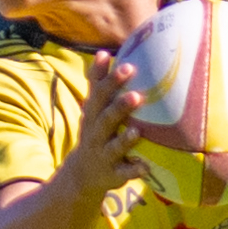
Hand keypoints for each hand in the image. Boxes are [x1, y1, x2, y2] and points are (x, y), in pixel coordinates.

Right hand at [62, 52, 149, 206]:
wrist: (82, 175)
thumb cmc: (95, 134)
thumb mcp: (92, 110)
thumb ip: (97, 84)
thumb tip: (103, 52)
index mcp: (92, 117)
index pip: (99, 96)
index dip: (111, 81)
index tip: (128, 66)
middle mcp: (96, 135)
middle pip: (105, 120)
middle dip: (119, 108)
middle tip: (137, 95)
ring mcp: (104, 156)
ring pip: (113, 148)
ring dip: (124, 140)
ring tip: (137, 131)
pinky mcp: (112, 176)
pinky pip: (123, 174)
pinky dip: (133, 171)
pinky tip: (145, 167)